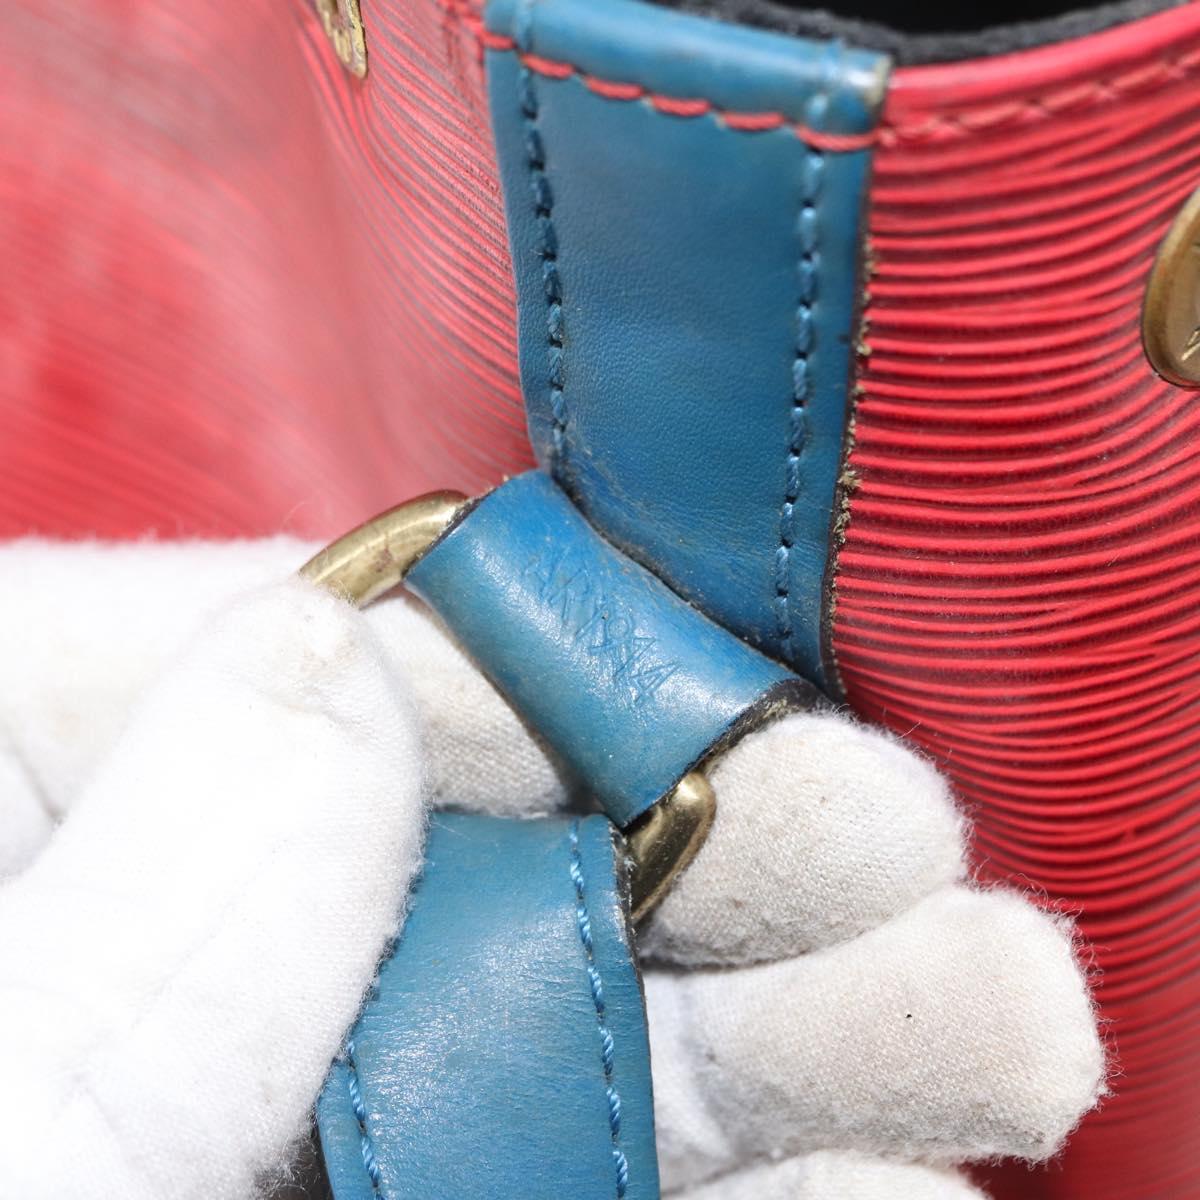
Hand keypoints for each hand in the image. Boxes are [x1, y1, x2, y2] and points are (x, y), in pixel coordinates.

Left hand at [0, 541, 1103, 1198]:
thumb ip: (126, 950)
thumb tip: (326, 650)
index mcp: (20, 852)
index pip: (249, 665)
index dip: (477, 650)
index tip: (692, 683)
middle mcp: (174, 967)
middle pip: (455, 854)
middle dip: (694, 846)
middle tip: (902, 836)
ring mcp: (292, 1124)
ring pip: (548, 1043)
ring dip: (773, 1040)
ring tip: (993, 1011)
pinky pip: (577, 1198)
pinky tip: (889, 1196)